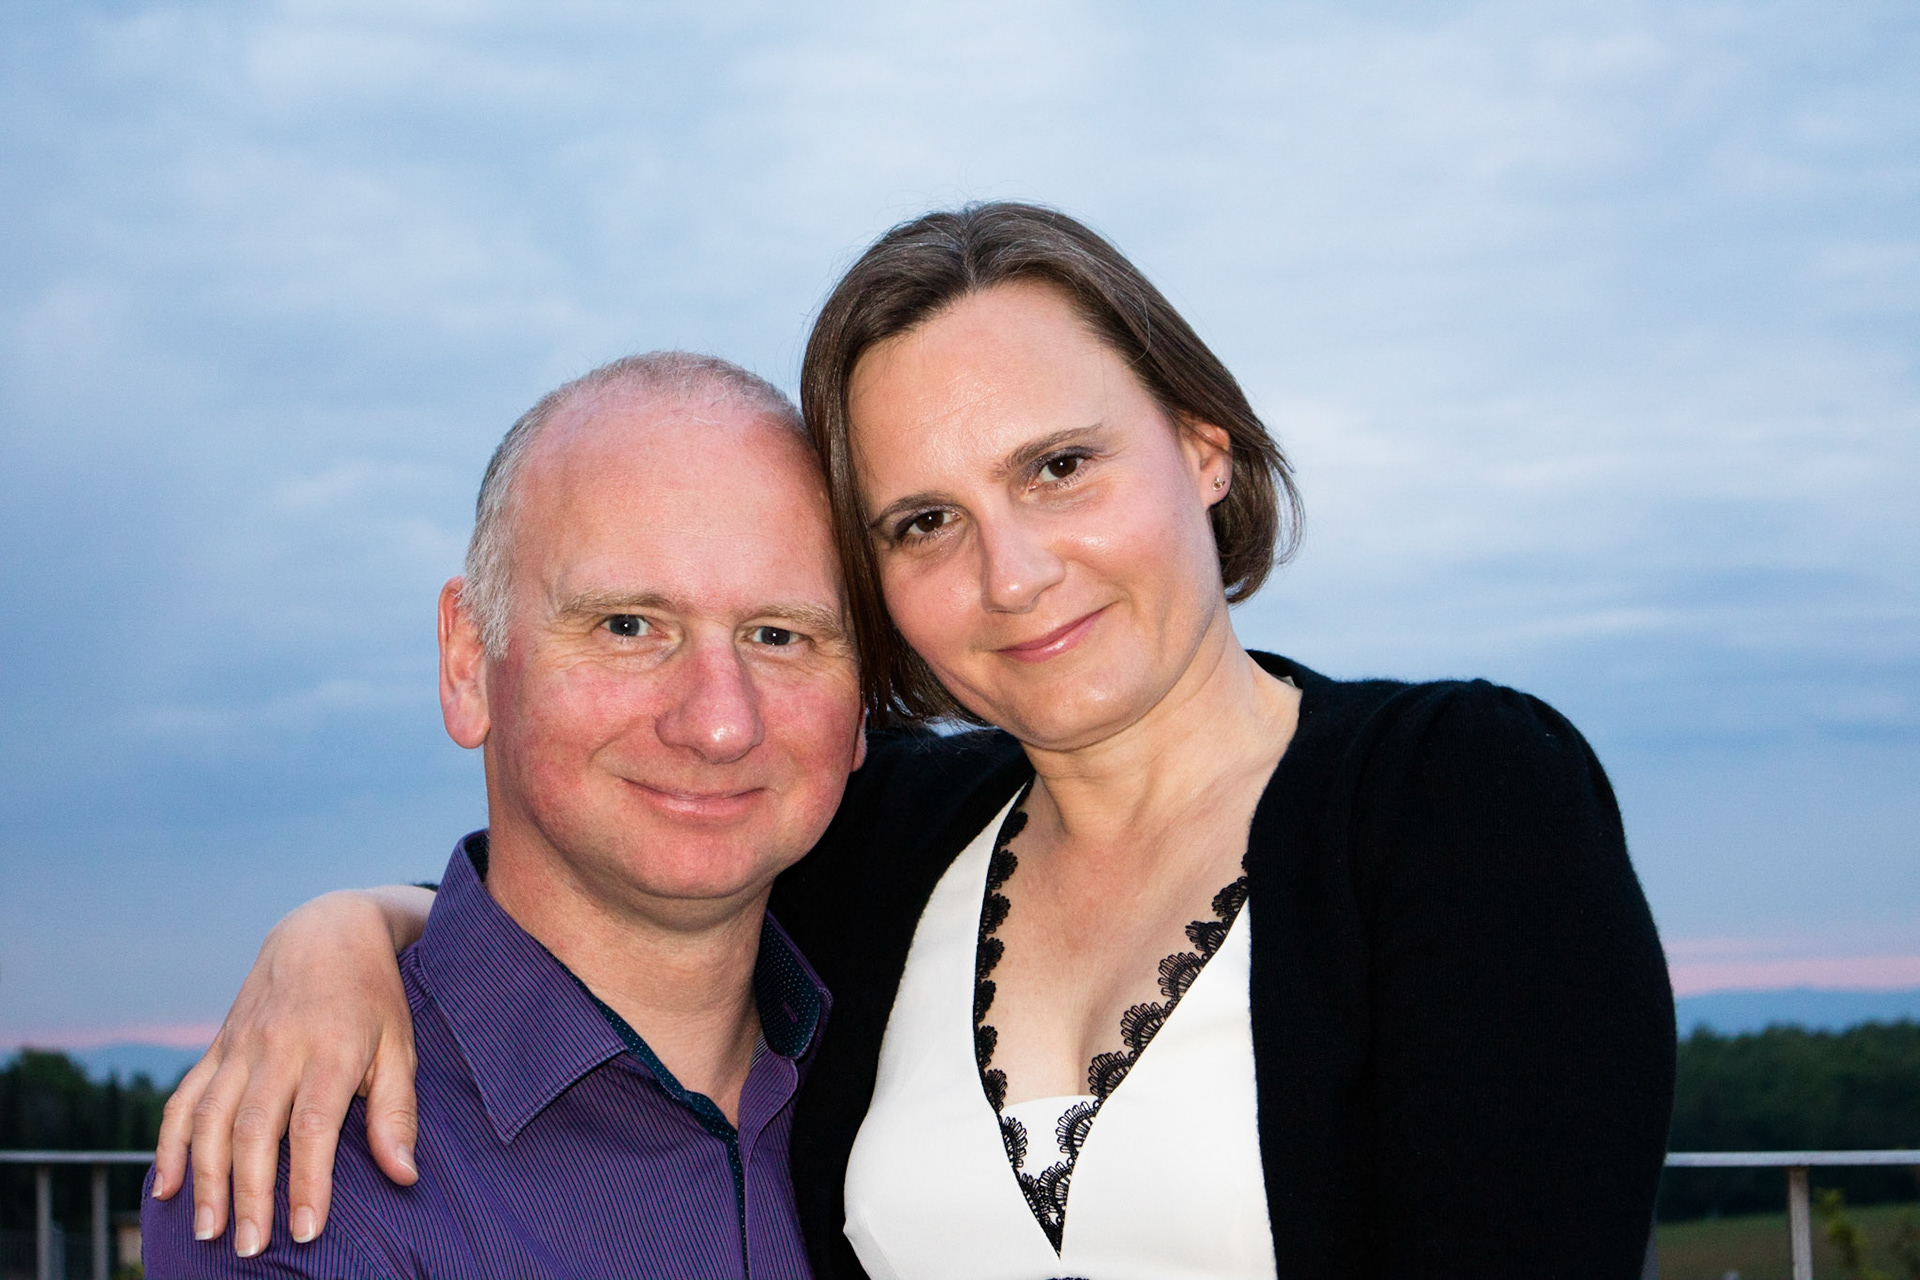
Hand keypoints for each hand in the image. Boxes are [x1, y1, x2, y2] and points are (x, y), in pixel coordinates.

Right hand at [151, 886, 432, 1255]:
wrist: (327, 929)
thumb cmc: (374, 996)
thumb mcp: (401, 1045)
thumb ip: (398, 1112)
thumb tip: (404, 1175)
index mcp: (332, 1049)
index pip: (313, 1127)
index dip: (307, 1182)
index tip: (306, 1231)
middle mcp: (279, 1047)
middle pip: (253, 1128)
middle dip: (248, 1194)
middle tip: (250, 1247)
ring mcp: (241, 1045)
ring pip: (211, 1118)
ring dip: (205, 1177)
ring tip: (208, 1230)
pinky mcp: (218, 1046)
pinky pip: (185, 1097)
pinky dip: (171, 1143)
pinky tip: (167, 1186)